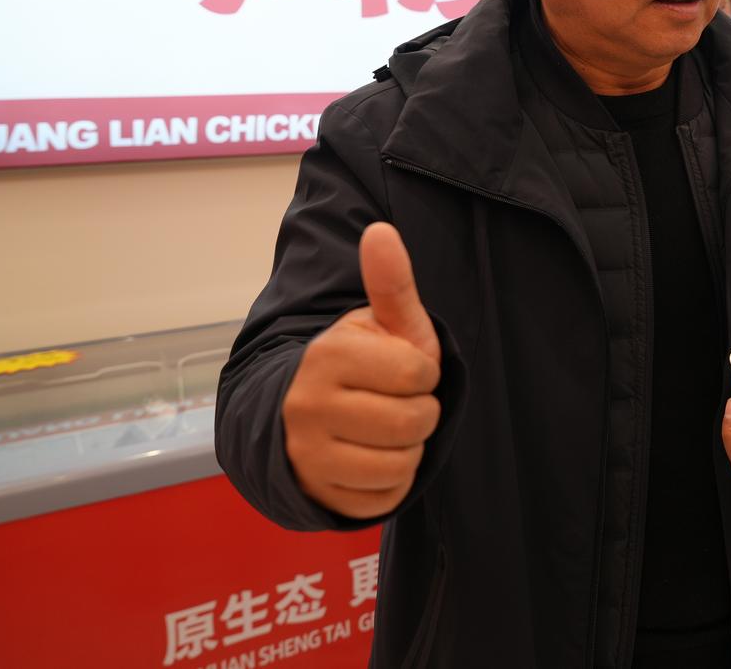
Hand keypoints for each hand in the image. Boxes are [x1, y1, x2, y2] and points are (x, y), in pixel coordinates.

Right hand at [282, 223, 442, 518]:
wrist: (307, 414)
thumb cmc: (363, 364)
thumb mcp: (383, 324)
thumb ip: (391, 282)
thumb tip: (381, 231)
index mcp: (329, 354)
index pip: (418, 374)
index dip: (424, 374)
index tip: (402, 370)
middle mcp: (307, 404)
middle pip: (414, 423)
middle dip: (420, 413)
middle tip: (396, 402)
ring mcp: (306, 454)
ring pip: (400, 464)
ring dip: (407, 449)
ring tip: (383, 430)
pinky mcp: (315, 493)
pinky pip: (383, 498)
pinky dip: (390, 482)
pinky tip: (371, 459)